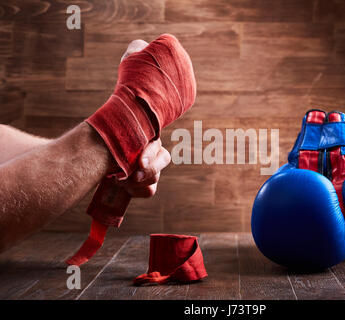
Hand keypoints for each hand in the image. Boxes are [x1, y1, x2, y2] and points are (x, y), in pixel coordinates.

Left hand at [114, 40, 170, 197]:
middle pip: (161, 166)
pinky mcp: (134, 185)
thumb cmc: (112, 120)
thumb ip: (132, 68)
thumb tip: (138, 47)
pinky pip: (146, 193)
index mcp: (149, 137)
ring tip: (118, 180)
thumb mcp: (123, 95)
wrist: (91, 148)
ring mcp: (142, 172)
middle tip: (132, 172)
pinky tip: (118, 186)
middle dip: (149, 170)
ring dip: (138, 184)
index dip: (152, 157)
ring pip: (153, 184)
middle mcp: (149, 155)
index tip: (138, 161)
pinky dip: (135, 193)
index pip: (159, 149)